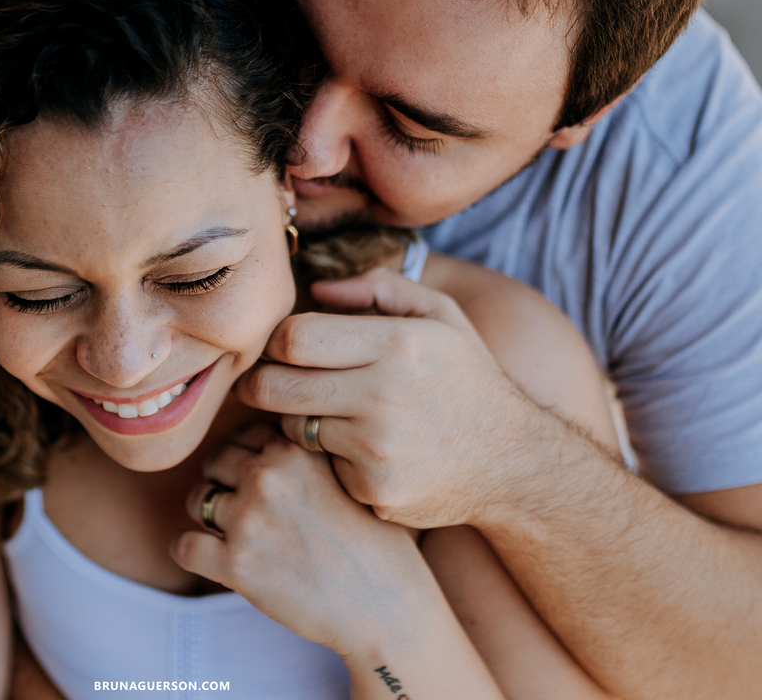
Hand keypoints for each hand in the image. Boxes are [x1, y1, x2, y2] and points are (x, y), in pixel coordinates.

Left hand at [170, 423, 432, 657]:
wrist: (388, 609)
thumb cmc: (375, 544)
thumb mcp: (348, 477)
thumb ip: (305, 454)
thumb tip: (265, 441)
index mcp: (296, 449)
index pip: (245, 433)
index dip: (249, 456)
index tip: (261, 479)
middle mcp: (268, 476)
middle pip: (214, 460)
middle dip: (224, 482)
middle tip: (246, 509)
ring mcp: (249, 519)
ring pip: (196, 500)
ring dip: (210, 518)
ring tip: (238, 536)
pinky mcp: (236, 565)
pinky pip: (183, 546)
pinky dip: (192, 552)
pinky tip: (214, 560)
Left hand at [235, 267, 546, 529]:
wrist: (514, 461)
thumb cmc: (467, 379)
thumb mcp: (441, 317)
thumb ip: (379, 289)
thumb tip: (318, 287)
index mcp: (398, 343)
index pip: (293, 338)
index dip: (275, 342)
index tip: (279, 349)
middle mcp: (385, 395)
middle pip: (274, 387)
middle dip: (260, 383)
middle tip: (265, 382)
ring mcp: (377, 447)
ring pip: (292, 427)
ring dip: (296, 418)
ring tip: (324, 411)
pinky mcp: (373, 488)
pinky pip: (321, 464)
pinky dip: (329, 456)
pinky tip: (360, 448)